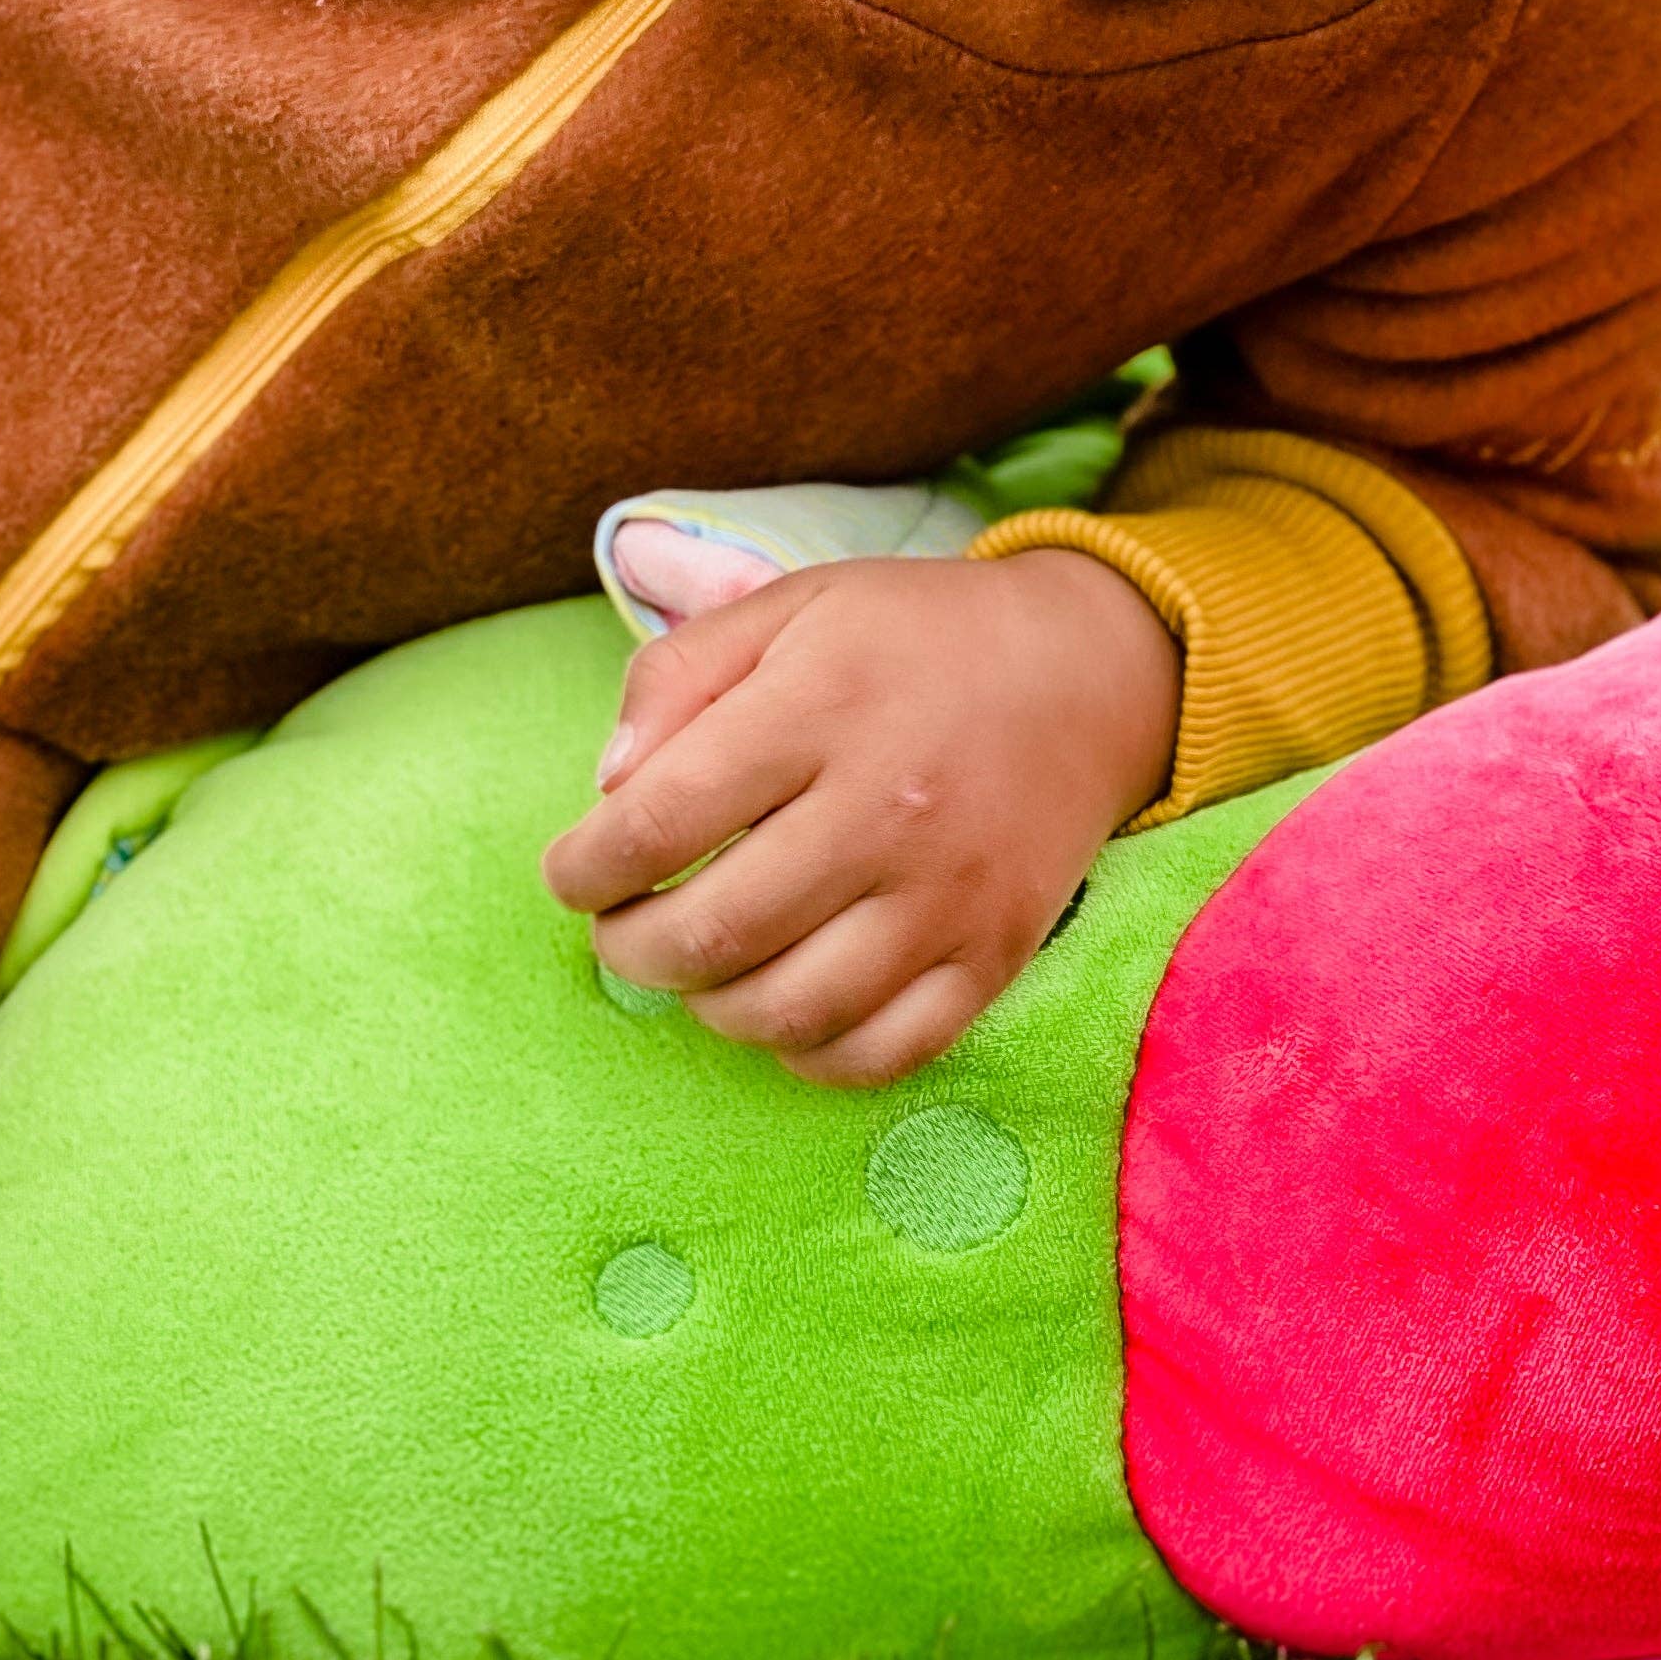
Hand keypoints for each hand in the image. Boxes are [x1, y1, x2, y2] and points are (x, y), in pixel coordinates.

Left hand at [540, 548, 1179, 1086]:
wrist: (1090, 673)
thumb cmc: (911, 637)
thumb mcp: (785, 606)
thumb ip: (676, 677)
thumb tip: (606, 788)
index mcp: (820, 707)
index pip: (662, 820)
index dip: (586, 866)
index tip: (569, 872)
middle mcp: (885, 809)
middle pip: (713, 932)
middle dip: (630, 949)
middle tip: (618, 930)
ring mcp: (946, 895)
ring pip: (787, 1010)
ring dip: (707, 1006)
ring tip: (695, 965)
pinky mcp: (993, 956)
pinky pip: (879, 1053)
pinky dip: (806, 1053)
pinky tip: (781, 1007)